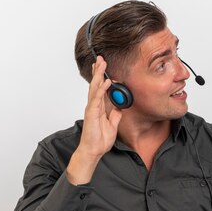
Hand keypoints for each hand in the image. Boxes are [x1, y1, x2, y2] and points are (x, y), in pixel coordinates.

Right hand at [66, 56, 122, 184]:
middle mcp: (94, 106)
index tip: (103, 67)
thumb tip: (119, 107)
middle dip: (98, 71)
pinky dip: (102, 89)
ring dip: (99, 75)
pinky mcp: (92, 113)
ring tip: (102, 64)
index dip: (101, 77)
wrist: (93, 151)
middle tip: (101, 59)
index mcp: (98, 107)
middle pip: (96, 84)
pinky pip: (97, 99)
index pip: (100, 89)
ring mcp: (92, 108)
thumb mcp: (112, 125)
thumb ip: (115, 115)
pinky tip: (106, 81)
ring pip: (95, 88)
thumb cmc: (99, 140)